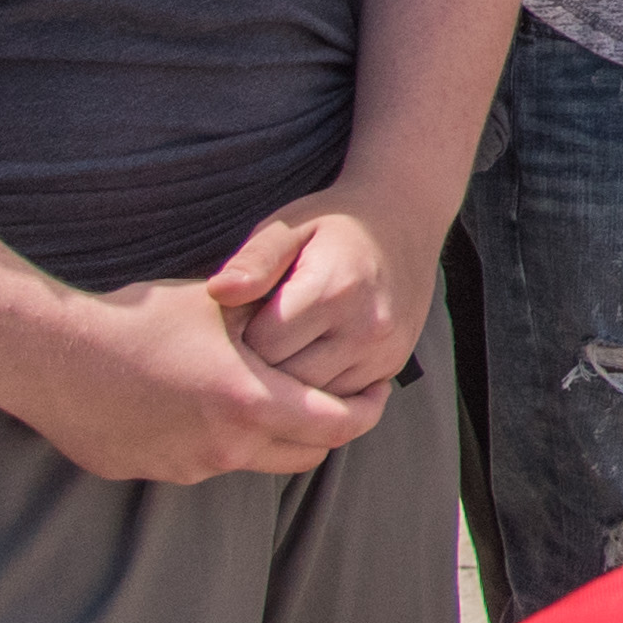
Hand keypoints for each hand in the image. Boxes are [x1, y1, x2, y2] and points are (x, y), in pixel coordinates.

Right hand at [13, 234, 387, 482]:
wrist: (53, 355)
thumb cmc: (139, 318)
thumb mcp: (218, 306)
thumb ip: (269, 319)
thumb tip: (310, 314)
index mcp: (252, 404)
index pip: (337, 426)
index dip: (367, 410)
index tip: (377, 393)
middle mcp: (226, 448)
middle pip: (304, 454)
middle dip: (326, 429)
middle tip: (333, 400)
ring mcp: (187, 468)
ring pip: (250, 460)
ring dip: (264, 435)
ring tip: (256, 394)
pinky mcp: (149, 474)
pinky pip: (197, 462)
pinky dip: (211, 439)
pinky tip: (190, 402)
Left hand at [231, 198, 426, 397]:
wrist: (405, 222)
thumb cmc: (331, 224)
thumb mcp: (289, 226)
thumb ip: (254, 260)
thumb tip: (218, 292)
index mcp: (333, 288)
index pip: (263, 345)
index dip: (238, 337)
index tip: (236, 320)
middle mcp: (365, 326)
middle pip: (287, 381)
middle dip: (260, 367)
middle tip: (252, 339)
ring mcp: (383, 351)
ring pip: (314, 400)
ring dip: (289, 385)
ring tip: (280, 349)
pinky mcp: (393, 365)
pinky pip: (340, 400)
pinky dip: (318, 389)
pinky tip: (308, 357)